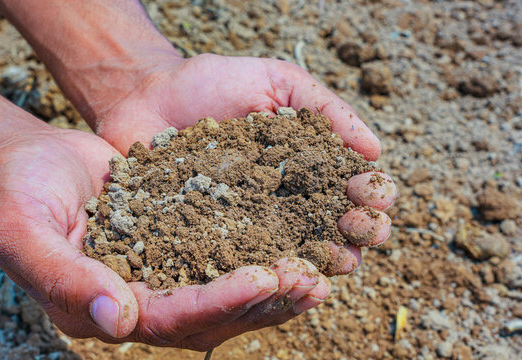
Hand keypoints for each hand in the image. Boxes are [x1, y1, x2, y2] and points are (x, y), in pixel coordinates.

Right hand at [0, 126, 321, 348]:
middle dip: (263, 301)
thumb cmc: (21, 192)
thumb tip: (118, 319)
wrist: (31, 162)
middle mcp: (137, 303)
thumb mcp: (24, 231)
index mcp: (101, 309)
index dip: (219, 302)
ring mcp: (160, 278)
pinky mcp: (177, 249)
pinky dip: (261, 255)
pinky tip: (298, 242)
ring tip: (321, 269)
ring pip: (226, 296)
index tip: (265, 278)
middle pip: (210, 316)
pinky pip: (225, 261)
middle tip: (312, 280)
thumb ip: (63, 276)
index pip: (170, 317)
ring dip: (275, 287)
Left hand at [85, 54, 396, 348]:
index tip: (370, 191)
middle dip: (358, 232)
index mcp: (309, 169)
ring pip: (299, 258)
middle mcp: (286, 206)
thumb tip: (375, 150)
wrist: (146, 98)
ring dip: (324, 262)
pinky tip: (281, 276)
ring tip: (331, 259)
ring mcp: (250, 230)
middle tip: (356, 226)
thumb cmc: (212, 85)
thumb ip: (324, 109)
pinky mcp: (211, 246)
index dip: (371, 195)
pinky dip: (268, 277)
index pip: (354, 191)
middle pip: (336, 231)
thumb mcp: (274, 80)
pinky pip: (245, 270)